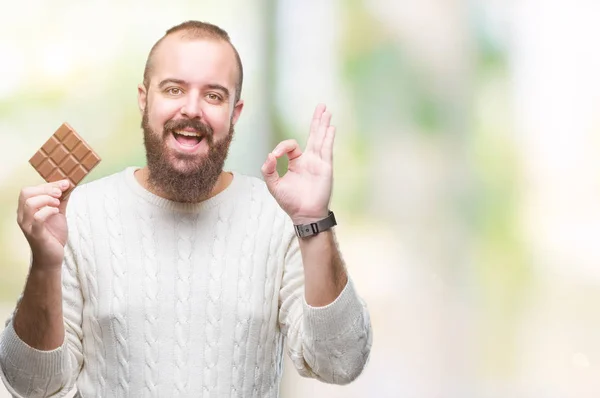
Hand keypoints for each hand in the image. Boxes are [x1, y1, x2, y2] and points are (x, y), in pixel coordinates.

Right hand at [17, 180, 71, 269]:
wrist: (52, 258)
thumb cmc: (53, 235)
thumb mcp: (58, 214)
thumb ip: (61, 200)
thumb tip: (68, 185)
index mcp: (27, 209)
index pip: (30, 190)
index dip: (48, 184)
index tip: (65, 183)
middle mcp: (23, 216)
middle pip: (26, 193)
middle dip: (46, 189)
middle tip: (60, 193)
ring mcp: (27, 225)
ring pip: (29, 203)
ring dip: (47, 199)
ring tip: (58, 204)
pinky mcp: (35, 234)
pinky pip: (37, 218)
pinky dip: (48, 211)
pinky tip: (57, 212)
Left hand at [261, 104, 335, 223]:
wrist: (304, 214)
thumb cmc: (290, 202)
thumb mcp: (274, 185)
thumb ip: (269, 169)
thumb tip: (270, 155)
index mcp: (295, 163)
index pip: (291, 145)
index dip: (282, 147)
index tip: (275, 157)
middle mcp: (308, 160)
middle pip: (313, 135)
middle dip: (316, 120)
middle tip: (321, 106)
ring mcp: (318, 162)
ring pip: (321, 138)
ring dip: (323, 124)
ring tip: (327, 110)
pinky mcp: (325, 167)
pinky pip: (326, 149)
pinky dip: (328, 137)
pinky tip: (331, 127)